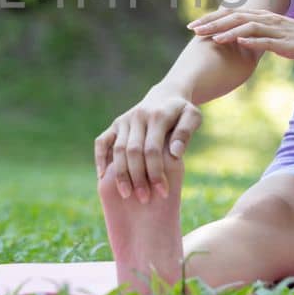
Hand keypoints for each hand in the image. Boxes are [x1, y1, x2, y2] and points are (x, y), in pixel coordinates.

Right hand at [93, 88, 201, 202]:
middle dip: (138, 177)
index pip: (153, 149)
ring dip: (120, 174)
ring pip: (118, 150)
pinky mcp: (115, 124)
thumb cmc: (182, 112)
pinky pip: (102, 142)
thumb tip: (175, 153)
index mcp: (157, 116)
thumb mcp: (193, 117)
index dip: (156, 172)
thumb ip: (186, 132)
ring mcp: (124, 120)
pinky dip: (100, 158)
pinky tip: (102, 177)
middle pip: (133, 151)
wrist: (165, 95)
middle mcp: (138, 117)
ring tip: (127, 195)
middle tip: (144, 199)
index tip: (163, 192)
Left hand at [186, 7, 293, 62]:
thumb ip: (257, 36)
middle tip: (192, 29)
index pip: (231, 15)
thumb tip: (240, 41)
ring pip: (246, 27)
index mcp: (261, 17)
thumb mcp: (274, 37)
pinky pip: (265, 40)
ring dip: (226, 31)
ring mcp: (275, 30)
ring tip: (209, 38)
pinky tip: (236, 42)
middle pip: (234, 18)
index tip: (193, 26)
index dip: (211, 19)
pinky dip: (249, 41)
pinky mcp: (284, 42)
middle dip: (212, 23)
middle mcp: (266, 19)